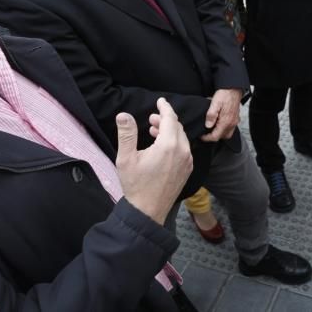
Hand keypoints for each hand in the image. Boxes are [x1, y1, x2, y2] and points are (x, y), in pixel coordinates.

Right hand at [116, 98, 192, 223]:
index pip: (170, 118)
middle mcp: (182, 151)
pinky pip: (184, 149)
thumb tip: (123, 114)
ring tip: (153, 131)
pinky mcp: (187, 169)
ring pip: (181, 138)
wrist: (147, 211)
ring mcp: (187, 161)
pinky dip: (174, 142)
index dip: (165, 107)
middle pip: (177, 127)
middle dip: (165, 119)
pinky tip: (162, 146)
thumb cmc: (136, 185)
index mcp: (168, 145)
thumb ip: (126, 134)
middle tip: (151, 119)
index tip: (160, 100)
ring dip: (169, 131)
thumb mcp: (126, 158)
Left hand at [201, 88, 241, 141]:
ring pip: (227, 134)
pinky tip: (219, 123)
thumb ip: (211, 115)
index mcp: (226, 121)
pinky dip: (224, 129)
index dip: (206, 138)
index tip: (201, 136)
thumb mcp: (215, 103)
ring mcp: (235, 121)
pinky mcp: (236, 118)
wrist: (234, 87)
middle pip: (222, 137)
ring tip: (212, 128)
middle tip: (206, 133)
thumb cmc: (225, 94)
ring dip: (219, 133)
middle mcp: (231, 123)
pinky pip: (230, 128)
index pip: (215, 136)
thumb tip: (208, 125)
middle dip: (213, 137)